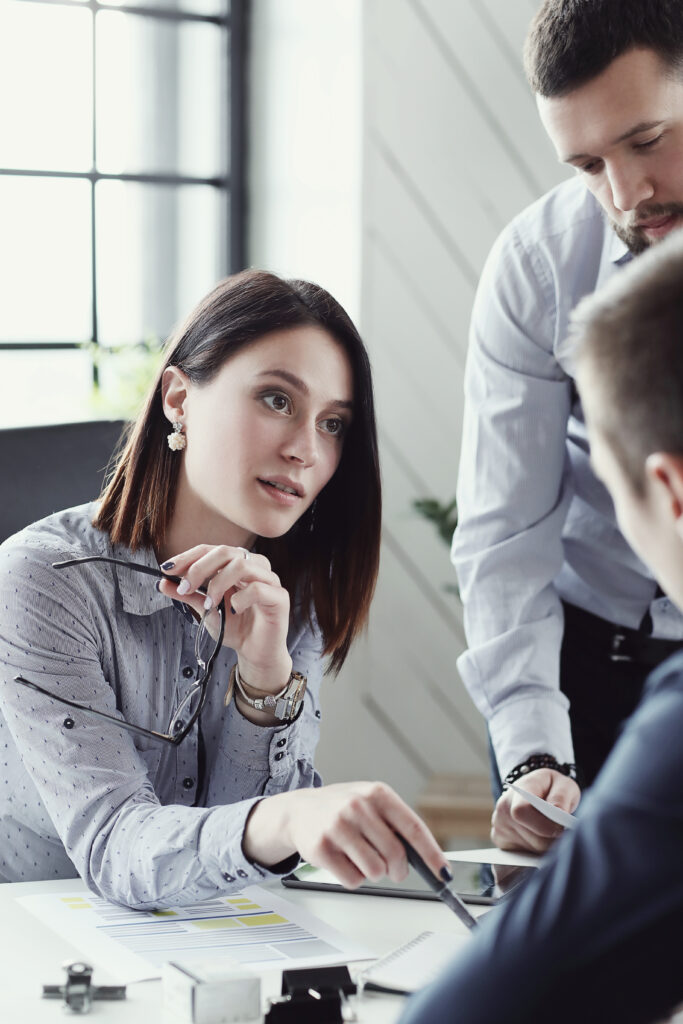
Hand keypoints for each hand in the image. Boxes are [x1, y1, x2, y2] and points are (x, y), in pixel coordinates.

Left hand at [159, 544, 291, 691]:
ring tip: (210, 604)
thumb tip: (162, 582)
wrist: (254, 654)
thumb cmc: (235, 629)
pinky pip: (258, 589)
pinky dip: (240, 599)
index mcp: (237, 565)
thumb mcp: (205, 611)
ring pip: (242, 564)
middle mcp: (254, 567)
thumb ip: (187, 595)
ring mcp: (269, 580)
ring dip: (218, 583)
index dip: (189, 556)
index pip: (212, 550)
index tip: (168, 569)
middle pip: (226, 551)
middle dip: (199, 568)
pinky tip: (234, 610)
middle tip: (185, 587)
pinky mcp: (280, 598)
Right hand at [244, 781, 449, 888]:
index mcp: (377, 793)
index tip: (443, 873)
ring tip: (360, 856)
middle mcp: (357, 806)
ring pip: (375, 871)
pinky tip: (343, 861)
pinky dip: (353, 878)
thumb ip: (395, 824)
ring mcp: (337, 827)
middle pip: (396, 855)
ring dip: (372, 872)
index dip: (431, 854)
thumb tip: (426, 858)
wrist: (298, 810)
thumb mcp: (370, 803)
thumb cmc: (342, 809)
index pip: (413, 828)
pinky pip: (353, 880)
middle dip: (397, 869)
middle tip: (392, 869)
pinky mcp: (321, 848)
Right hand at [491, 769, 580, 852]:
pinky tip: (542, 840)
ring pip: (532, 851)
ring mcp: (500, 827)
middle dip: (553, 840)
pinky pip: (523, 858)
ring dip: (547, 848)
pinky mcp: (501, 842)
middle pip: (533, 838)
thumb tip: (559, 813)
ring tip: (553, 835)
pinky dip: (537, 853)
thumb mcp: (562, 784)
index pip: (521, 812)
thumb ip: (561, 797)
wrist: (535, 791)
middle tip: (564, 834)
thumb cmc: (551, 788)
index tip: (562, 830)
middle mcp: (503, 810)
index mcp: (517, 792)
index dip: (544, 826)